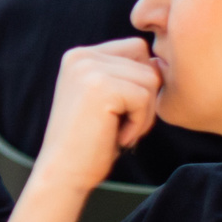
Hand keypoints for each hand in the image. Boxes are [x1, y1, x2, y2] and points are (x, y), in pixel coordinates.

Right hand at [32, 39, 163, 197]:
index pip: (136, 49)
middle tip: (122, 124)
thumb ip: (122, 74)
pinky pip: (145, 98)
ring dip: (144, 112)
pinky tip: (118, 136)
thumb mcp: (103, 97)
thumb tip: (158, 63)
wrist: (63, 172)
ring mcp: (89, 69)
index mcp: (80, 55)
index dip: (140, 81)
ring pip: (150, 80)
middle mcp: (82, 56)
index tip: (120, 110)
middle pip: (146, 63)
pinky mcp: (101, 86)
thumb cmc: (89, 142)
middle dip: (145, 98)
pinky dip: (139, 123)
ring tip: (119, 130)